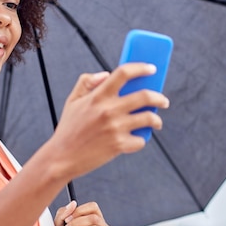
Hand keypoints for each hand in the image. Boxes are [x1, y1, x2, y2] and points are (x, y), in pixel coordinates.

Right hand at [48, 63, 168, 178]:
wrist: (62, 157)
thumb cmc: (68, 128)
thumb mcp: (73, 100)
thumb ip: (87, 82)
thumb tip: (106, 74)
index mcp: (98, 96)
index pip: (124, 73)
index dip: (141, 68)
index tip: (151, 68)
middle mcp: (109, 110)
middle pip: (145, 96)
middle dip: (159, 97)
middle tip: (163, 101)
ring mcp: (115, 128)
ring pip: (148, 118)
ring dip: (156, 119)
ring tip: (156, 121)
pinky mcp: (119, 145)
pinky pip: (140, 140)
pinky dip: (141, 139)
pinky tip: (138, 138)